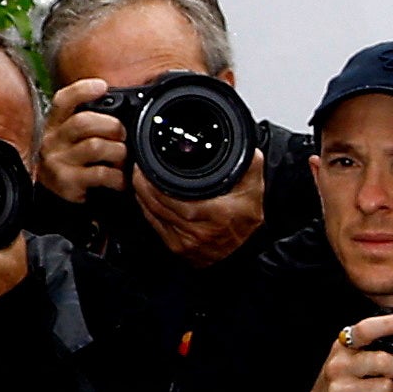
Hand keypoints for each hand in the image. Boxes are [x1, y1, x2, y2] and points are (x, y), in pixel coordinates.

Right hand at [37, 79, 126, 208]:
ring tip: (122, 159)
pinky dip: (117, 177)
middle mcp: (53, 140)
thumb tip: (120, 112)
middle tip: (123, 136)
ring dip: (118, 152)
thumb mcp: (71, 140)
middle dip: (112, 126)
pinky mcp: (67, 182)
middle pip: (84, 122)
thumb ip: (89, 124)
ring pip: (95, 146)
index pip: (63, 100)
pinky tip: (120, 180)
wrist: (53, 201)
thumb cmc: (71, 164)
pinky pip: (100, 174)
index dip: (82, 90)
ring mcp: (59, 161)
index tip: (102, 86)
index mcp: (55, 125)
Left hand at [141, 162, 274, 268]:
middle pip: (159, 205)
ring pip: (154, 215)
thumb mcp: (254, 187)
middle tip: (138, 170)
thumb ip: (248, 162)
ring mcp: (187, 242)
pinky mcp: (179, 248)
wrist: (248, 249)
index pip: (174, 197)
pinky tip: (147, 199)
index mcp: (217, 214)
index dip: (154, 181)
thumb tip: (242, 142)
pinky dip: (148, 211)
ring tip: (141, 181)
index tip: (146, 167)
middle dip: (144, 186)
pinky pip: (156, 226)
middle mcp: (200, 231)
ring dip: (143, 197)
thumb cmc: (248, 218)